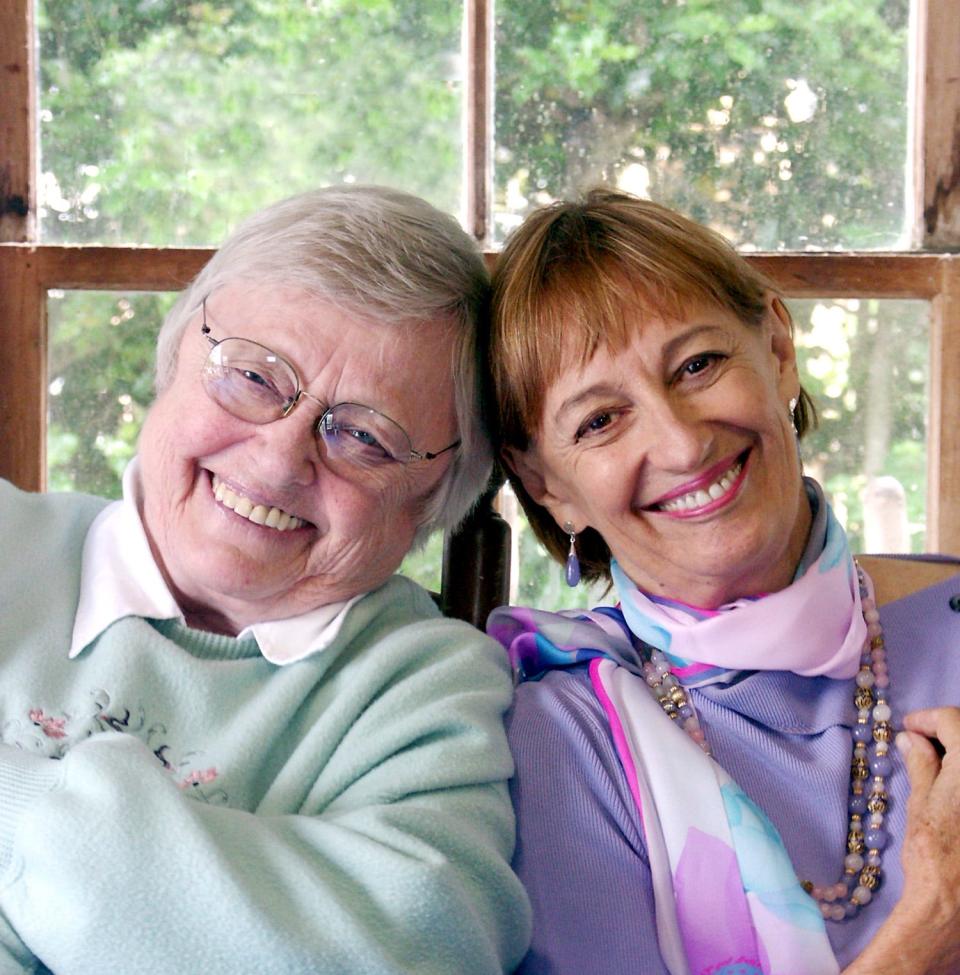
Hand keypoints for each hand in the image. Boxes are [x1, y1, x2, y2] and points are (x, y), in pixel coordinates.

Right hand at [844, 707, 959, 974]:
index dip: (926, 719)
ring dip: (957, 756)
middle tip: (920, 743)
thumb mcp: (921, 800)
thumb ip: (921, 761)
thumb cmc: (932, 851)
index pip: (952, 720)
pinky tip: (953, 788)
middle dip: (945, 732)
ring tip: (937, 765)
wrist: (956, 900)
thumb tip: (911, 738)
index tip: (908, 729)